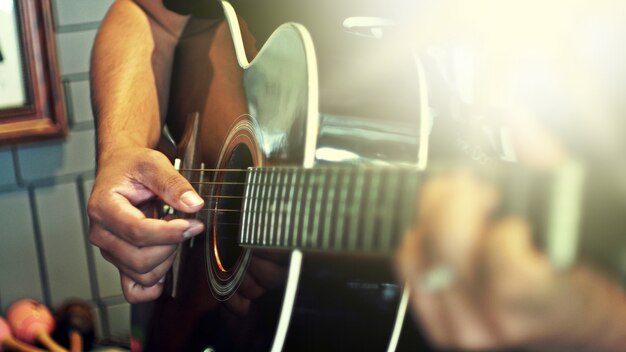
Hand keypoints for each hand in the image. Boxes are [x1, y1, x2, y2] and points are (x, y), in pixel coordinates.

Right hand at [88, 147, 204, 302]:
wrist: (121, 170)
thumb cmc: (132, 167)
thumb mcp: (154, 164)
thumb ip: (174, 183)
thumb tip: (193, 204)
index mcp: (103, 207)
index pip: (137, 232)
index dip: (170, 232)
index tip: (193, 224)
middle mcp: (101, 233)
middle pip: (140, 259)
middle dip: (171, 245)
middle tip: (185, 224)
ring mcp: (109, 251)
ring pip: (142, 275)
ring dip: (167, 259)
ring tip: (171, 234)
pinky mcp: (119, 261)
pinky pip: (133, 291)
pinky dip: (154, 285)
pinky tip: (166, 263)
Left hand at [396, 171, 625, 350]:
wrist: (568, 330)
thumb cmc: (575, 282)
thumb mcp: (573, 222)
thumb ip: (544, 167)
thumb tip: (514, 114)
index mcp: (543, 302)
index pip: (504, 260)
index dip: (505, 228)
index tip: (515, 218)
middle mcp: (497, 325)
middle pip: (449, 247)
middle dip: (459, 200)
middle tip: (478, 189)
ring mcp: (462, 330)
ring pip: (424, 251)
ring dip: (437, 214)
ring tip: (462, 208)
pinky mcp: (438, 326)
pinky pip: (409, 267)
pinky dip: (418, 237)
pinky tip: (439, 230)